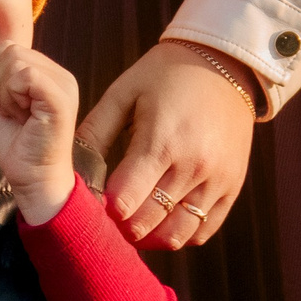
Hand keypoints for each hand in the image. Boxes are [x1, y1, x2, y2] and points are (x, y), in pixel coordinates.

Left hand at [0, 41, 79, 224]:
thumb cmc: (16, 148)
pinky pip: (24, 75)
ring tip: (16, 115)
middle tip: (6, 110)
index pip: (6, 47)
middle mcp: (59, 74)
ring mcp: (63, 84)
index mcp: (46, 73)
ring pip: (14, 60)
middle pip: (8, 49)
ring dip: (3, 92)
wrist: (33, 180)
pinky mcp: (60, 96)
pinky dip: (12, 96)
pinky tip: (22, 116)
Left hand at [82, 42, 257, 248]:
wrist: (225, 63)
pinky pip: (203, 231)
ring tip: (134, 223)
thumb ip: (94, 131)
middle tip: (108, 217)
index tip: (95, 201)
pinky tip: (162, 221)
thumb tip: (69, 168)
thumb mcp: (124, 93)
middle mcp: (192, 166)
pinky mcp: (232, 186)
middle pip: (146, 223)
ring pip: (175, 235)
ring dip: (148, 237)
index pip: (123, 201)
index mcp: (161, 141)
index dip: (103, 208)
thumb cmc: (166, 75)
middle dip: (120, 226)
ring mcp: (216, 179)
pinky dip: (179, 235)